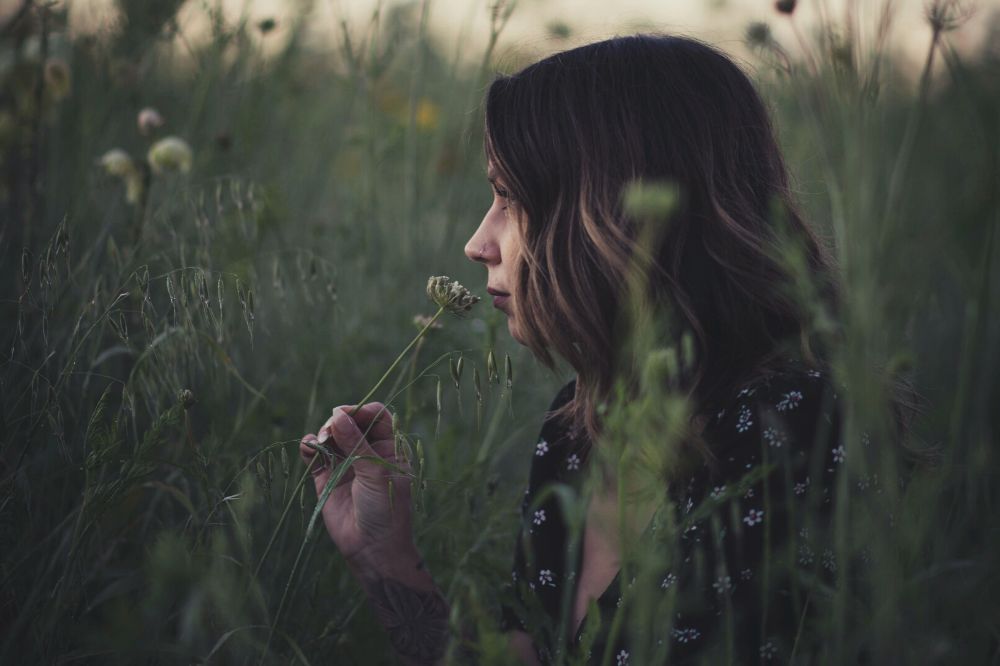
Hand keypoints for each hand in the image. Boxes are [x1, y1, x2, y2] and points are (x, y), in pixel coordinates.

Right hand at [299, 402, 414, 566]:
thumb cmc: (386, 508)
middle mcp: (367, 452)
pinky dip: (309, 447)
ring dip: (322, 433)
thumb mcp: (376, 471)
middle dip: (338, 421)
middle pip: (350, 422)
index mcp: (388, 448)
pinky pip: (315, 455)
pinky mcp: (327, 478)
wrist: (372, 548)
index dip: (361, 411)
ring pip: (331, 436)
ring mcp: (346, 464)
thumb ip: (356, 442)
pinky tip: (308, 447)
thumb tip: (337, 415)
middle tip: (330, 430)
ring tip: (320, 441)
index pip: (376, 417)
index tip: (345, 413)